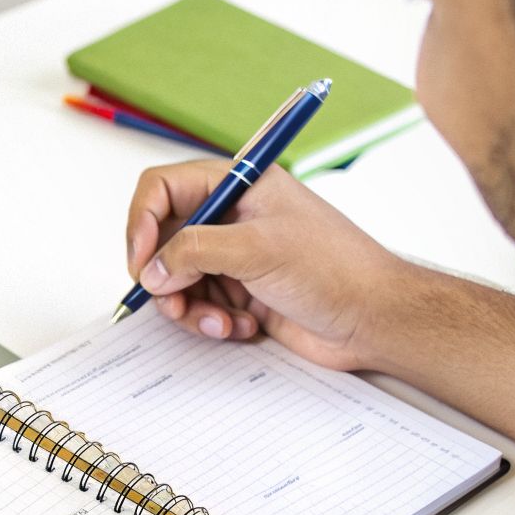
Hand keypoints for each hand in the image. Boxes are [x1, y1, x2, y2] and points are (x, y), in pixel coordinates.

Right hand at [125, 159, 415, 371]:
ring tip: (219, 322)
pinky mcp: (241, 293)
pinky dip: (211, 322)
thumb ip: (195, 251)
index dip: (141, 221)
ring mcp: (235, 256)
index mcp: (239, 185)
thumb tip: (152, 267)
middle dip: (163, 276)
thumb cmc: (336, 269)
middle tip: (172, 300)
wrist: (374, 319)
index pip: (164, 188)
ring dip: (189, 307)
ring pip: (177, 280)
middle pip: (163, 239)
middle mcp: (232, 217)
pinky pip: (200, 307)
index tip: (140, 260)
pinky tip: (242, 328)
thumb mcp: (259, 249)